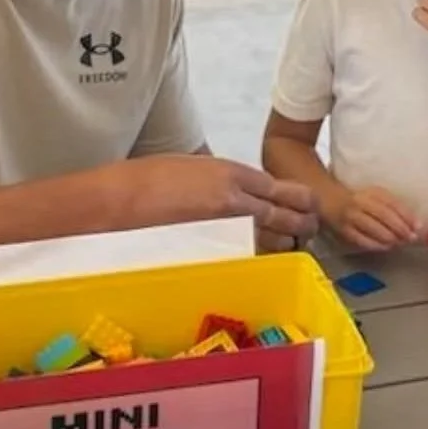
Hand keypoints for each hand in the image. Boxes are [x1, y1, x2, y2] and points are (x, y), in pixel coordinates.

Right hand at [124, 155, 317, 251]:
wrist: (120, 200)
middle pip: (291, 212)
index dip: (298, 200)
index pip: (281, 187)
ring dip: (288, 243)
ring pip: (279, 238)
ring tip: (291, 248)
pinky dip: (264, 258)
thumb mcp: (192, 166)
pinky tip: (267, 261)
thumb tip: (237, 191)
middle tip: (307, 232)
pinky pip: (253, 256)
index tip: (303, 207)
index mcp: (231, 172)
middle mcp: (238, 197)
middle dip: (304, 223)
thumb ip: (222, 179)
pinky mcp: (217, 248)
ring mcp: (229, 225)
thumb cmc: (146, 179)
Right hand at [324, 184, 418, 250]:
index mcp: (371, 192)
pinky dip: (377, 245)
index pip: (392, 203)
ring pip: (374, 229)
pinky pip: (362, 240)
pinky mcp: (344, 230)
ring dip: (391, 238)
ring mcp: (351, 217)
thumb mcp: (375, 197)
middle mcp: (361, 202)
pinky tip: (386, 247)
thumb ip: (393, 207)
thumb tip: (414, 224)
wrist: (328, 199)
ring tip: (400, 243)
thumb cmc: (358, 200)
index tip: (418, 226)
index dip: (407, 215)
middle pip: (384, 216)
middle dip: (401, 229)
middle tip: (411, 238)